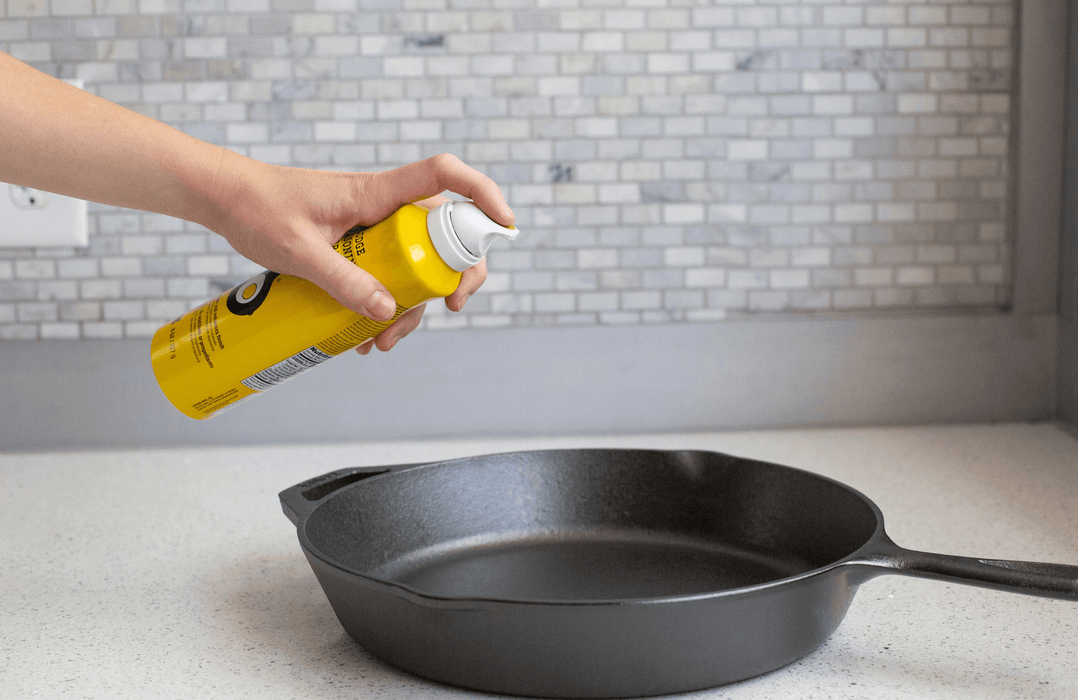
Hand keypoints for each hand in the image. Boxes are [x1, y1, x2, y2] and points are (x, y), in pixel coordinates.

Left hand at [203, 153, 511, 353]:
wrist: (224, 200)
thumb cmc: (257, 209)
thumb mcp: (298, 252)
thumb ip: (342, 280)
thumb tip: (387, 311)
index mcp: (376, 193)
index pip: (444, 177)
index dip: (482, 194)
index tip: (503, 225)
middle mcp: (383, 207)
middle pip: (444, 233)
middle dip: (453, 275)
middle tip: (447, 308)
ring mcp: (372, 228)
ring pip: (416, 264)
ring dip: (411, 304)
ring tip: (379, 343)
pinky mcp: (357, 245)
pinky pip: (387, 273)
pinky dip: (384, 304)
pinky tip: (363, 334)